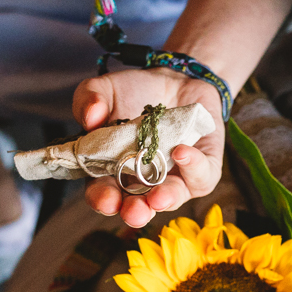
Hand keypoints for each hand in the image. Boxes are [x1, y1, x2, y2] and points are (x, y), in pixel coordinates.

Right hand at [73, 68, 225, 227]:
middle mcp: (143, 183)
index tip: (106, 198)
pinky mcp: (203, 170)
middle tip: (133, 211)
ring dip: (165, 200)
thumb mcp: (106, 90)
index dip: (103, 200)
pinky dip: (193, 167)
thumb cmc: (135, 93)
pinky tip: (183, 152)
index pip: (103, 194)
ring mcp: (174, 179)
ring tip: (159, 197)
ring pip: (171, 198)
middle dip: (135, 212)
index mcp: (112, 172)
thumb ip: (89, 98)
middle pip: (137, 207)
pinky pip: (202, 176)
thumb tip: (89, 117)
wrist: (177, 79)